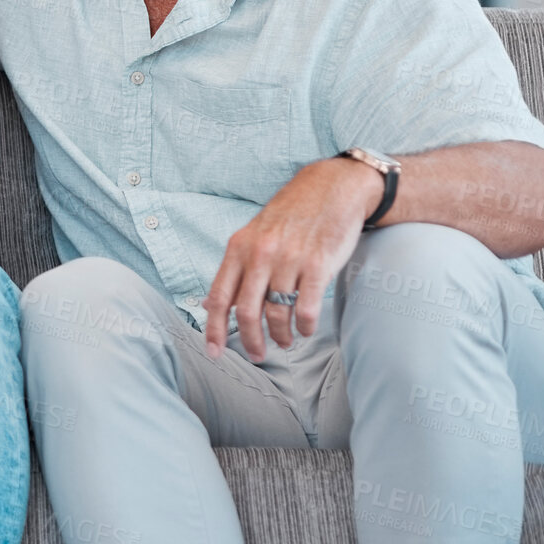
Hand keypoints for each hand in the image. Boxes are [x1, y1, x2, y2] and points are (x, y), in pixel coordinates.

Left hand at [202, 157, 382, 362]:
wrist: (331, 188)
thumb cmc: (290, 217)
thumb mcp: (253, 236)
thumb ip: (235, 269)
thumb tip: (212, 305)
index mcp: (238, 248)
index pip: (219, 297)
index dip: (213, 329)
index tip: (212, 352)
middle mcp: (260, 255)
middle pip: (246, 312)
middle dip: (250, 341)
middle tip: (257, 355)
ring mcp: (289, 260)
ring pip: (277, 314)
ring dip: (280, 335)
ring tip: (285, 340)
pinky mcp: (318, 265)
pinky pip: (306, 309)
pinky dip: (305, 327)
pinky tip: (305, 329)